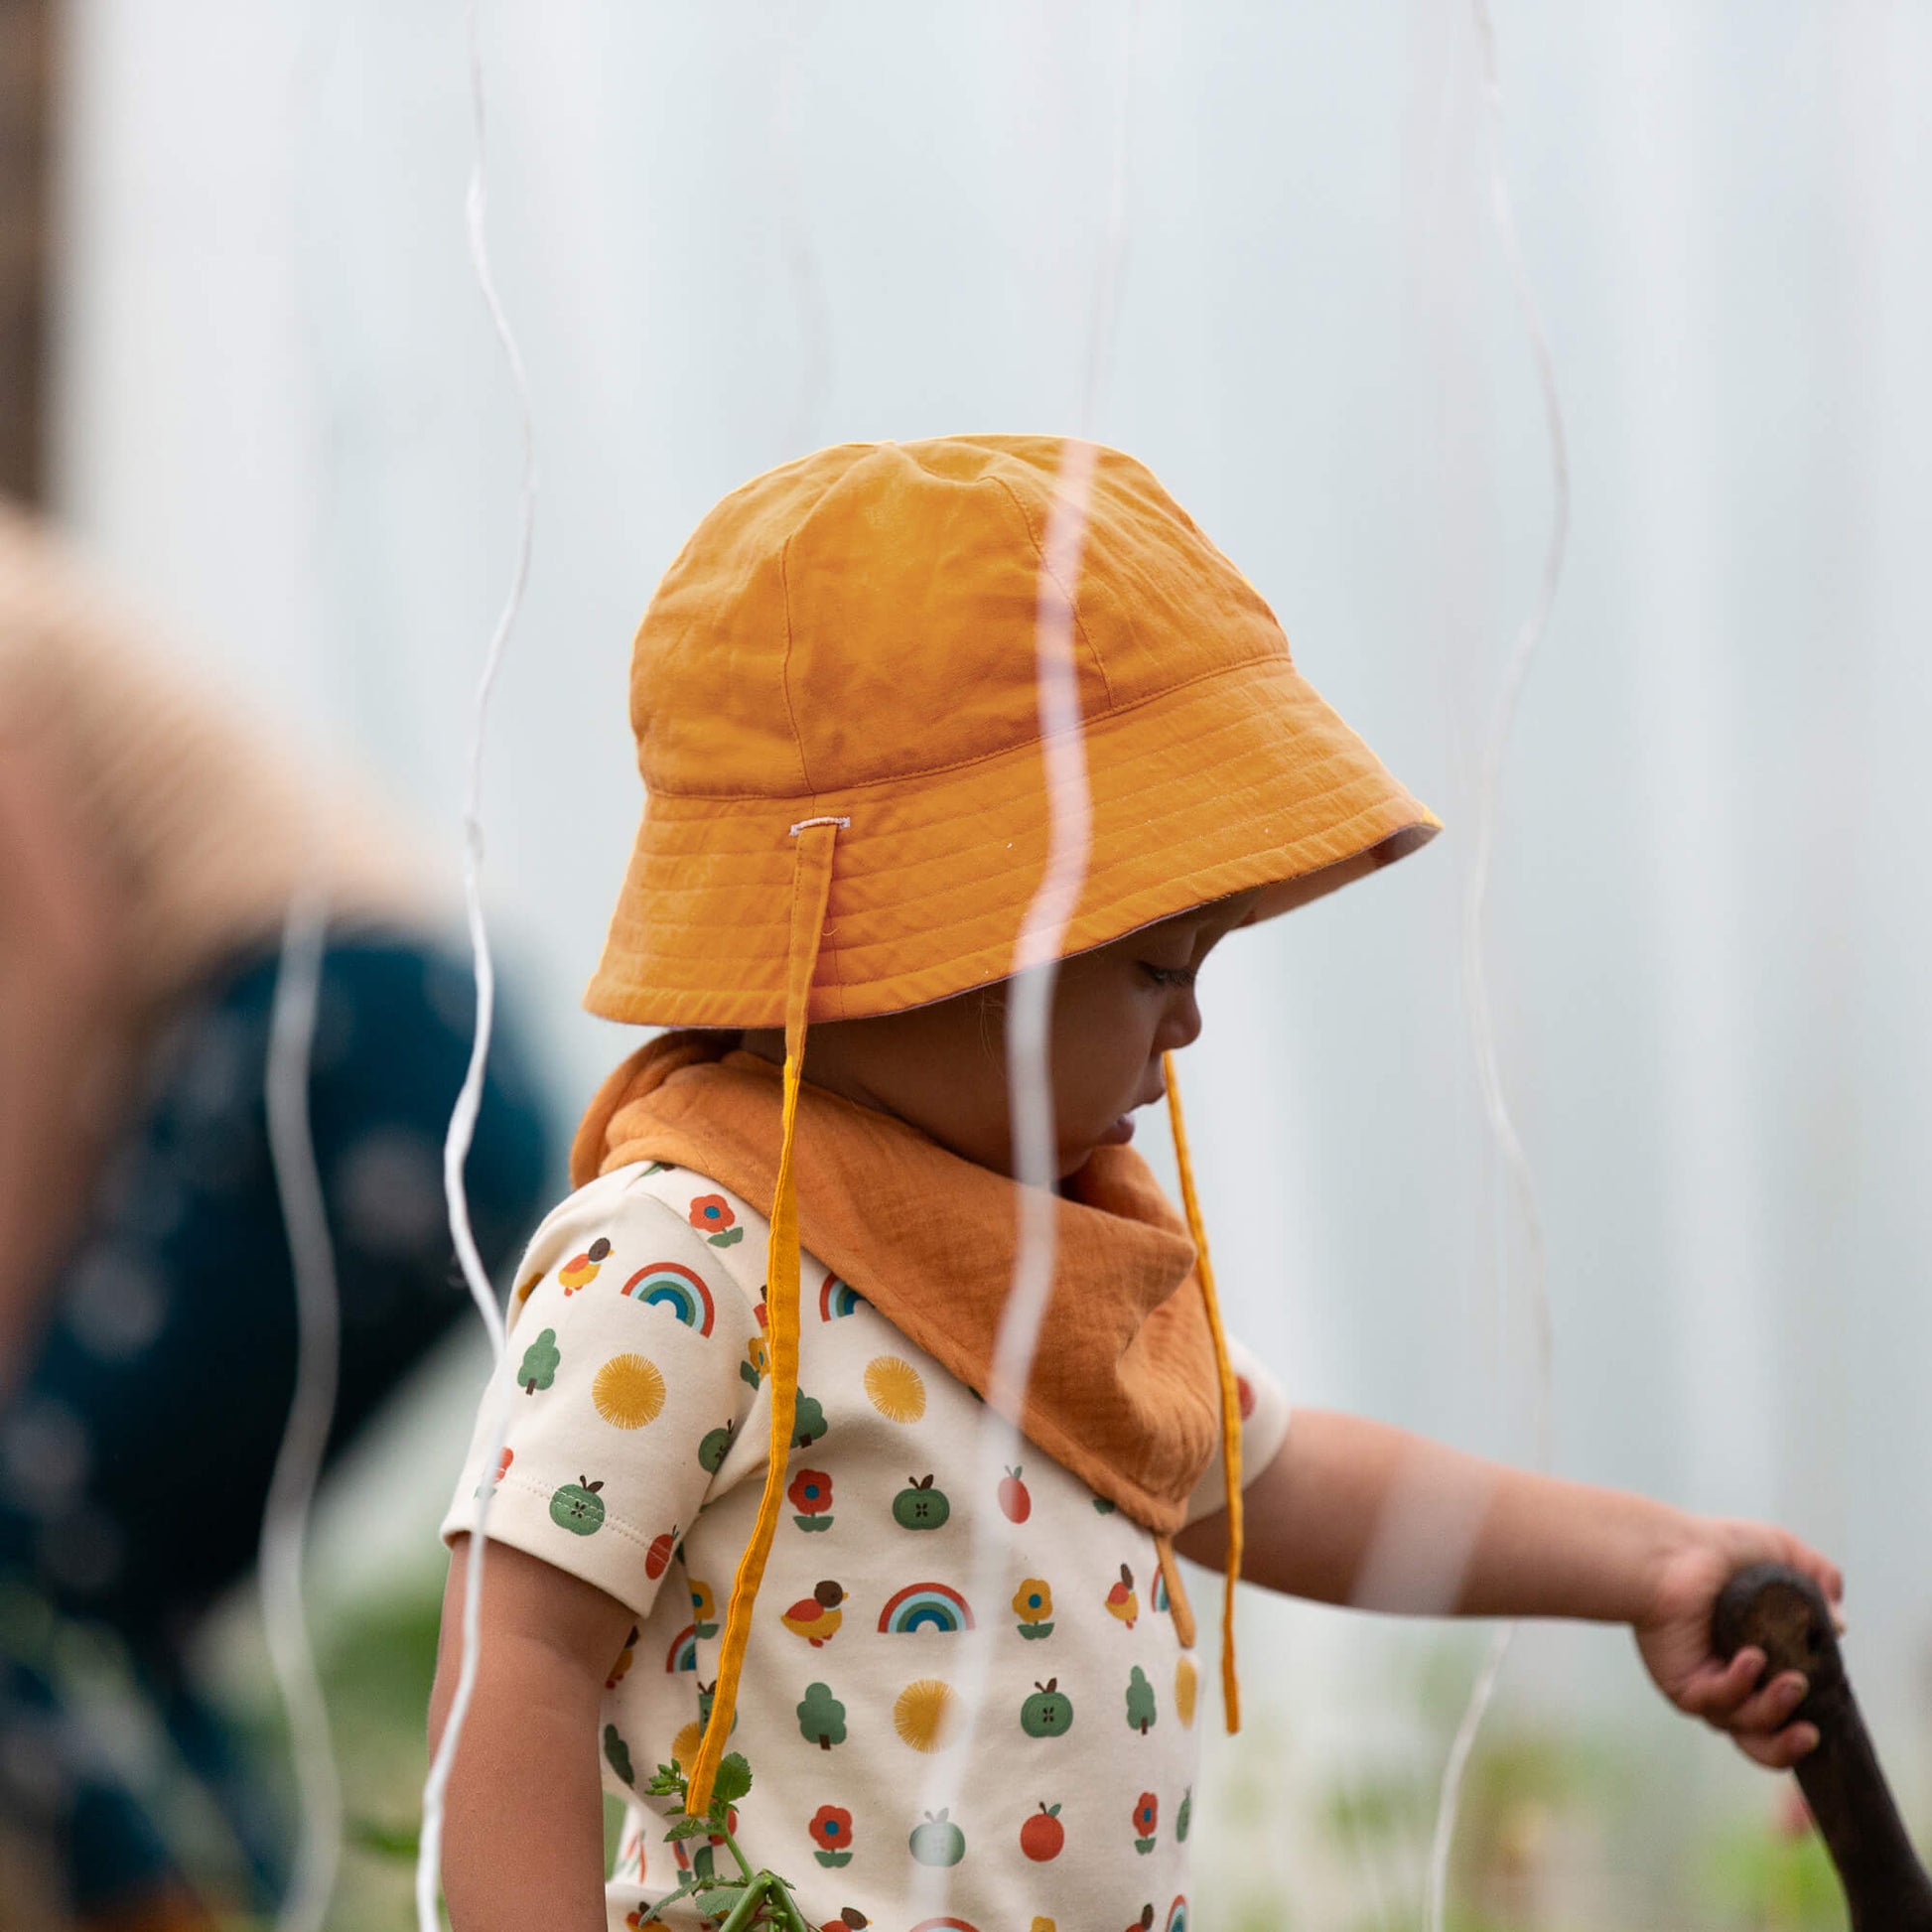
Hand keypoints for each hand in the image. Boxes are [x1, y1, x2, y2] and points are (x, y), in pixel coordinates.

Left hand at [1633, 1514, 1844, 1768]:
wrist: (1672, 1549)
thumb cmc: (1721, 1549)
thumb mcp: (1783, 1553)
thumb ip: (1819, 1577)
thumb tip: (1839, 1625)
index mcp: (1759, 1663)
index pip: (1787, 1712)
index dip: (1808, 1722)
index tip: (1830, 1714)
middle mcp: (1731, 1683)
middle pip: (1763, 1743)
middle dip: (1790, 1746)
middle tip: (1811, 1732)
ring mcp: (1708, 1687)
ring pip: (1745, 1727)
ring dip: (1774, 1711)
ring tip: (1791, 1682)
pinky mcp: (1683, 1685)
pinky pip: (1716, 1702)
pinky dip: (1739, 1686)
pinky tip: (1750, 1658)